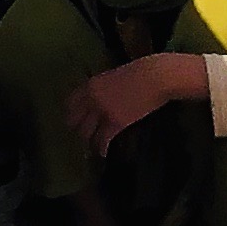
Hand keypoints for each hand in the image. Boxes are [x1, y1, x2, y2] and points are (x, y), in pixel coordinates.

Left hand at [60, 51, 199, 156]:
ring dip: (88, 140)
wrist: (156, 76)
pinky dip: (102, 148)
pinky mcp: (116, 123)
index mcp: (90, 85)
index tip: (74, 119)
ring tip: (91, 145)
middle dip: (77, 129)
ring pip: (86, 132)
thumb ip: (102, 88)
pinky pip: (103, 140)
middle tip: (82, 134)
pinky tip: (103, 153)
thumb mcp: (113, 76)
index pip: (70, 103)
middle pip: (74, 120)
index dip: (71, 113)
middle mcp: (92, 99)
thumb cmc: (140, 72)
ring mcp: (103, 112)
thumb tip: (100, 98)